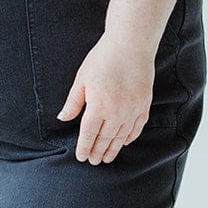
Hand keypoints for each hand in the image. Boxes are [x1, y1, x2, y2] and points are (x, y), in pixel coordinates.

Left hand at [56, 32, 155, 163]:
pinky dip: (131, 137)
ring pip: (122, 137)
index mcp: (98, 107)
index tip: (81, 157)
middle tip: (94, 162)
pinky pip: (137, 127)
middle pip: (105, 139)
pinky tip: (126, 142)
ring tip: (107, 158)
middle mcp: (116, 112)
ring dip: (114, 149)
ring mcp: (132, 110)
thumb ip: (73, 102)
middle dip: (98, 152)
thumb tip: (63, 118)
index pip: (88, 134)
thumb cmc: (103, 58)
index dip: (84, 148)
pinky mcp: (144, 104)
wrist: (131, 45)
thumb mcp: (82, 79)